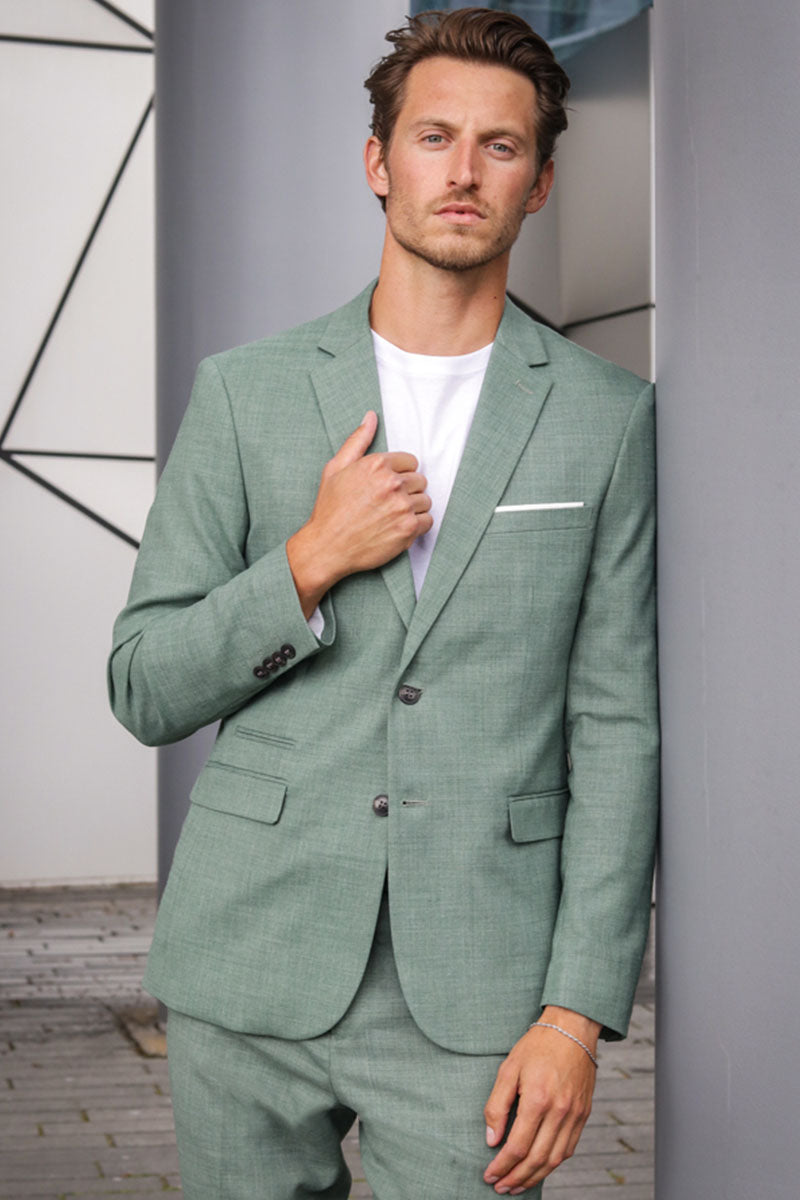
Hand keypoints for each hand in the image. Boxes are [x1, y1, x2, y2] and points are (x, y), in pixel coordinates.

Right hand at [287, 411, 432, 615]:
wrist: (327, 547)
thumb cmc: (329, 509)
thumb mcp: (336, 468)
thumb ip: (357, 440)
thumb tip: (371, 416)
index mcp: (377, 464)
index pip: (410, 461)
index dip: (399, 474)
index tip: (387, 486)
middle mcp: (392, 483)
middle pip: (420, 480)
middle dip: (407, 490)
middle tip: (387, 503)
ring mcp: (402, 507)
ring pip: (425, 501)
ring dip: (413, 508)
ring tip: (392, 516)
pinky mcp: (408, 529)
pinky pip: (428, 521)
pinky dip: (417, 526)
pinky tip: (398, 527)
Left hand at [482, 1007, 599, 1193]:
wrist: (572, 1029)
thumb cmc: (537, 1046)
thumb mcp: (508, 1069)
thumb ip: (497, 1105)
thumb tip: (491, 1139)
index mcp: (538, 1100)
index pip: (517, 1146)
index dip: (502, 1166)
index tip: (489, 1175)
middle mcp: (559, 1112)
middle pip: (536, 1159)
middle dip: (516, 1178)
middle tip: (500, 1187)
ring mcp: (574, 1115)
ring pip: (555, 1160)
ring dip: (534, 1178)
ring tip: (517, 1186)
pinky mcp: (583, 1115)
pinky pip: (569, 1149)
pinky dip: (553, 1164)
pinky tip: (539, 1169)